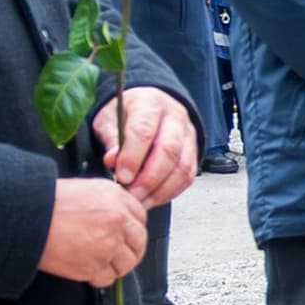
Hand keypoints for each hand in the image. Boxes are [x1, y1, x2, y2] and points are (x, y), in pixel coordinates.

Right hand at [39, 177, 147, 285]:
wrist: (26, 218)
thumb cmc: (47, 202)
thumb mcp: (86, 189)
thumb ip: (109, 202)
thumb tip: (120, 215)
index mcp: (116, 199)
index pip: (140, 217)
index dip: (133, 227)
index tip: (127, 234)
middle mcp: (117, 221)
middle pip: (139, 242)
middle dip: (131, 249)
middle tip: (121, 253)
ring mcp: (108, 245)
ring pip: (127, 263)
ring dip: (117, 266)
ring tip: (102, 262)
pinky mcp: (94, 266)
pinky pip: (108, 278)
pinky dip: (100, 278)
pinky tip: (90, 270)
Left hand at [90, 86, 197, 208]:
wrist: (148, 109)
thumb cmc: (126, 115)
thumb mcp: (109, 119)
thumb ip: (111, 139)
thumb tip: (112, 161)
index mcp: (150, 103)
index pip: (145, 131)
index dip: (133, 157)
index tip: (121, 177)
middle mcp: (175, 116)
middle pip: (169, 151)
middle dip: (148, 179)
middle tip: (130, 195)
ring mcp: (188, 134)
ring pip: (182, 167)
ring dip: (160, 190)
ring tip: (140, 200)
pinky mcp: (194, 151)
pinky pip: (188, 176)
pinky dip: (170, 192)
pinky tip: (152, 198)